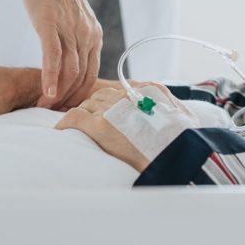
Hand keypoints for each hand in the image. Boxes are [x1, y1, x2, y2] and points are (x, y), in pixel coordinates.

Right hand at [14, 0, 102, 109]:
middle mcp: (87, 33)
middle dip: (67, 99)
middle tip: (51, 113)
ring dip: (57, 93)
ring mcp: (70, 28)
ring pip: (69, 69)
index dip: (79, 96)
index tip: (65, 110)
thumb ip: (72, 43)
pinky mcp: (51, 22)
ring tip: (43, 106)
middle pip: (81, 77)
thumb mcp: (70, 20)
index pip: (91, 75)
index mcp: (94, 35)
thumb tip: (65, 69)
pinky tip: (46, 91)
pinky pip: (54, 56)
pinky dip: (51, 76)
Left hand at [56, 84, 195, 172]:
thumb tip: (171, 117)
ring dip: (82, 115)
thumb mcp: (183, 117)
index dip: (112, 102)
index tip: (110, 112)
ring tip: (78, 128)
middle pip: (101, 95)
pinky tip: (62, 130)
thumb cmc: (182, 141)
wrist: (176, 155)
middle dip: (95, 108)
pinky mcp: (97, 125)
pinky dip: (65, 123)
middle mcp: (128, 94)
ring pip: (86, 104)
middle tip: (91, 122)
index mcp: (149, 89)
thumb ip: (170, 110)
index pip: (121, 90)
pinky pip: (73, 117)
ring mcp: (111, 108)